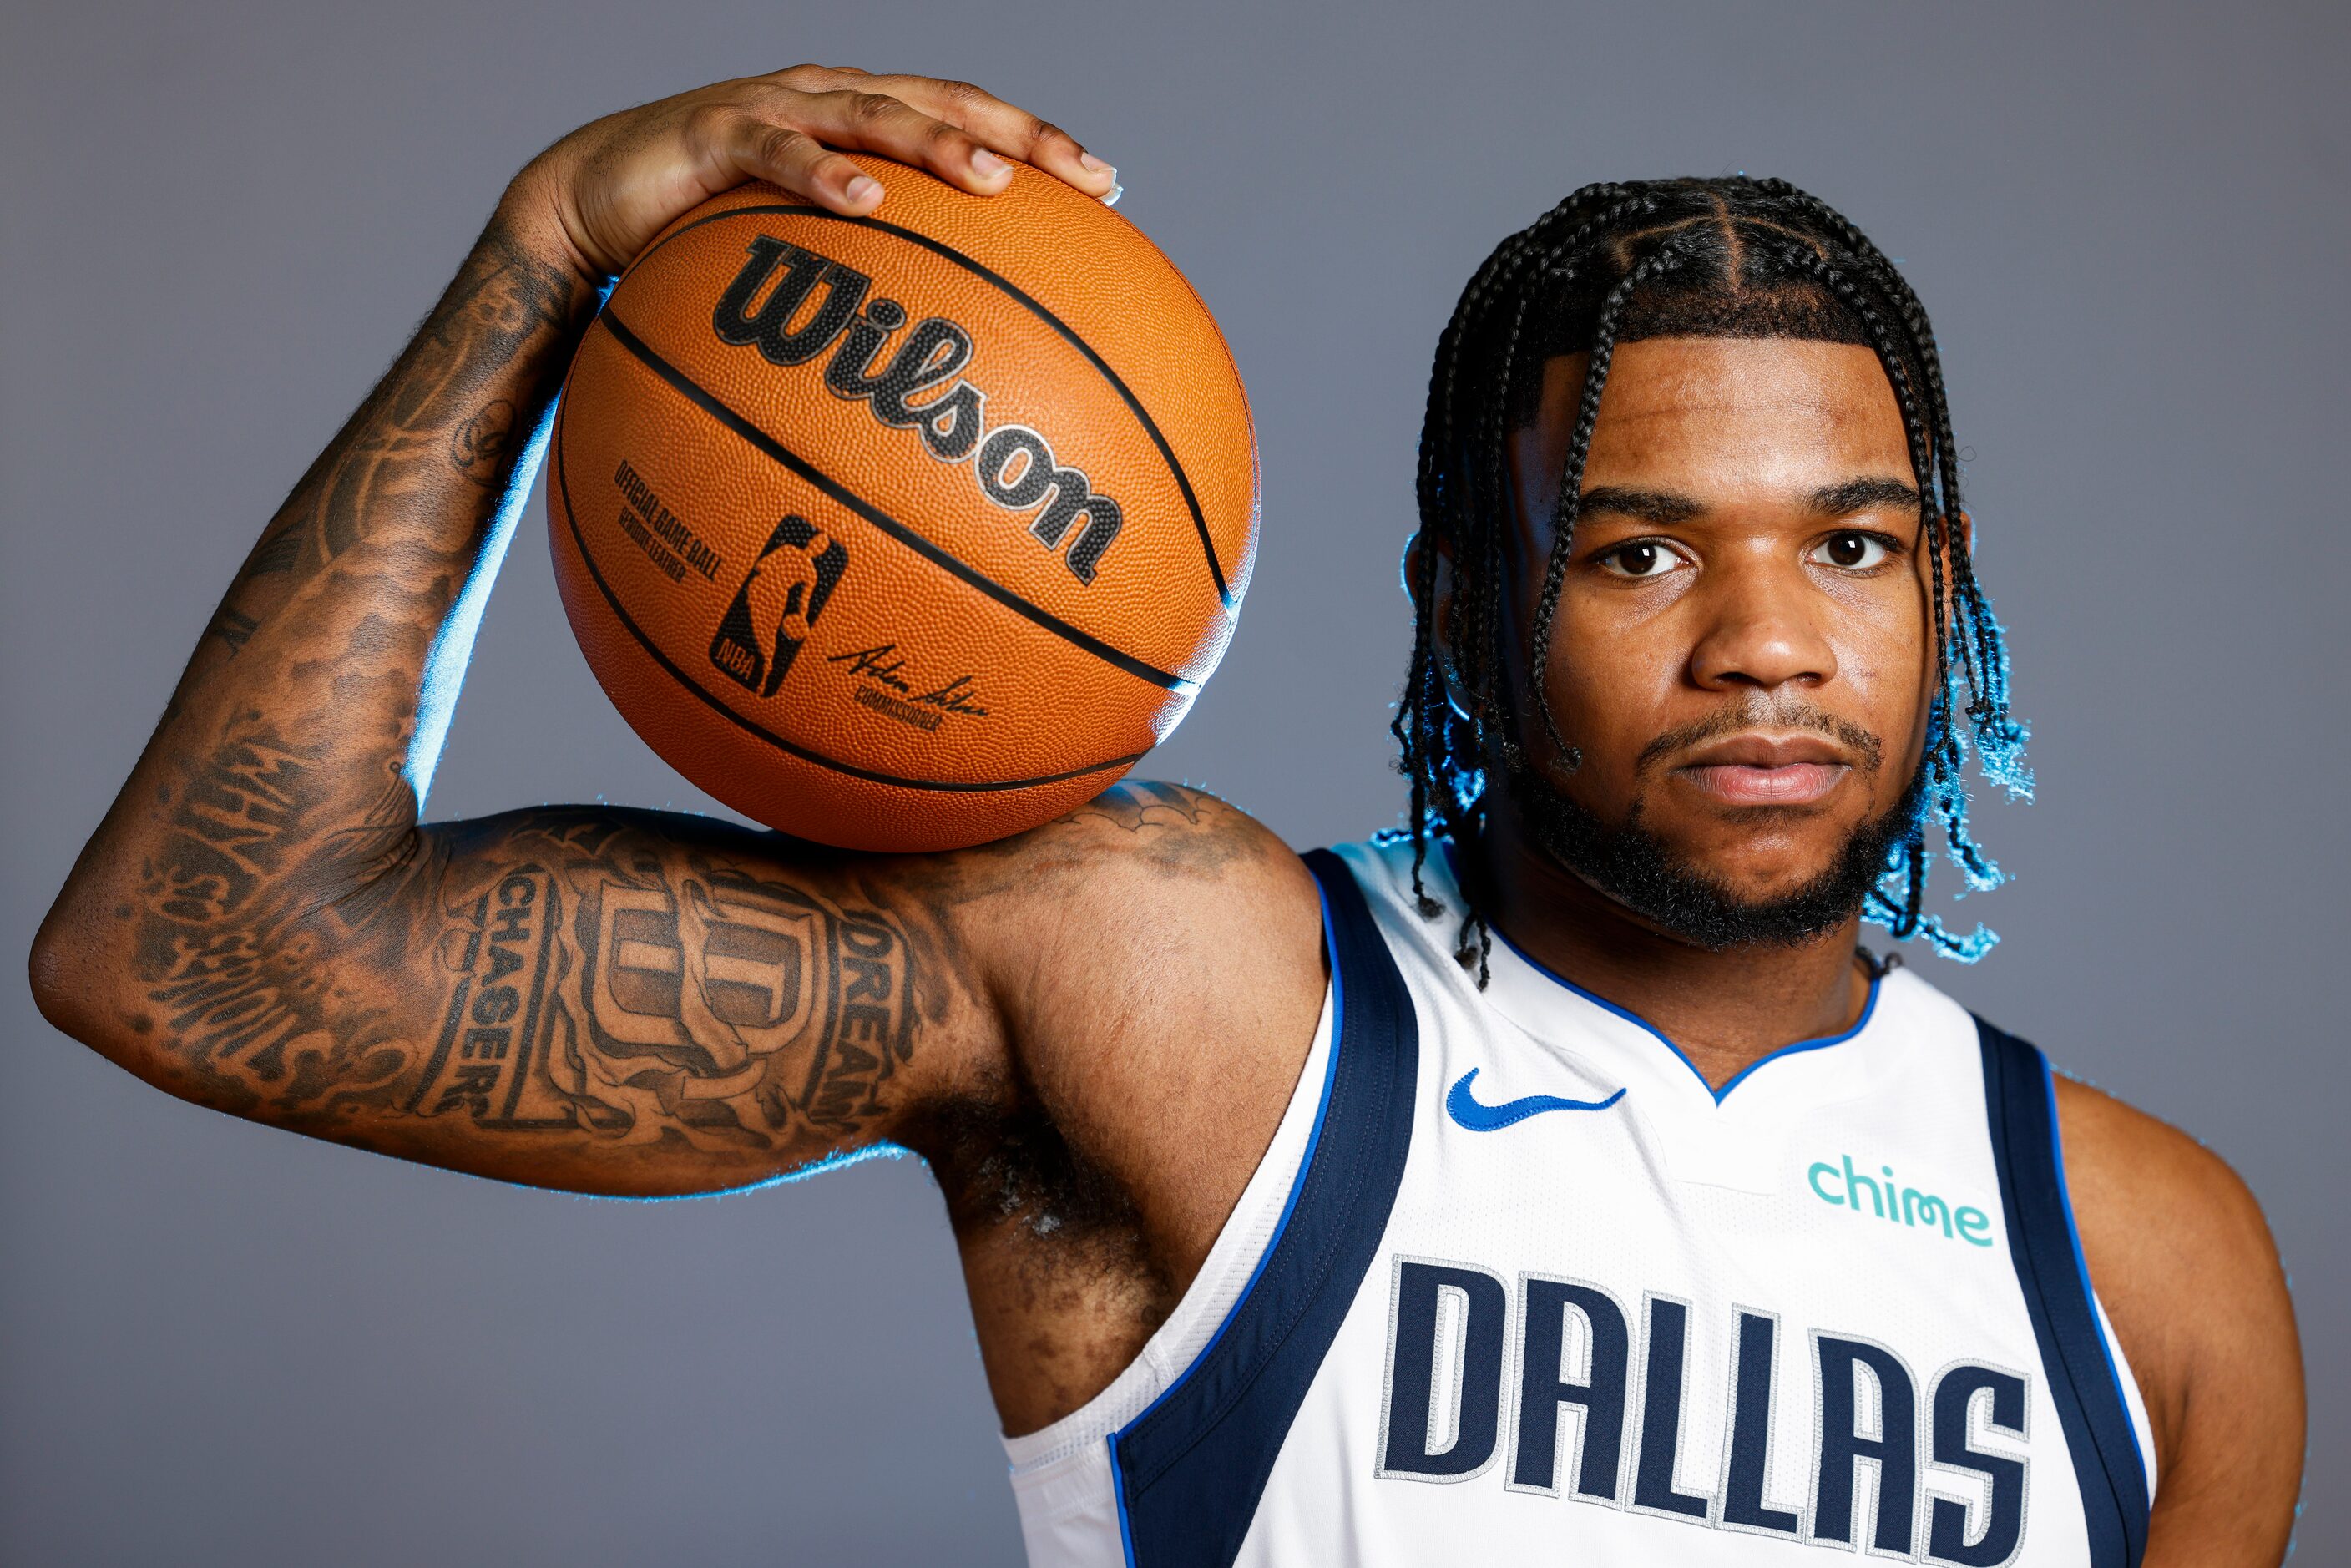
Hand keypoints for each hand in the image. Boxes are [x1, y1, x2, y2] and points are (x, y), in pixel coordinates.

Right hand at [503, 65, 1116, 280]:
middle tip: (1087, 177)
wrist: (588, 200)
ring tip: (992, 180)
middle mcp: (831, 98)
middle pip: (945, 103)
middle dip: (1021, 136)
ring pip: (873, 115)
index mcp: (863, 121)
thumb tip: (945, 371)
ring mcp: (775, 108)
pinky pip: (778, 152)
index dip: (1040, 144)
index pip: (970, 119)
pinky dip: (824, 173)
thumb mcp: (799, 261)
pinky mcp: (716, 132)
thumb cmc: (704, 237)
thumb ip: (866, 286)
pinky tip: (866, 201)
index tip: (1112, 186)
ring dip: (936, 146)